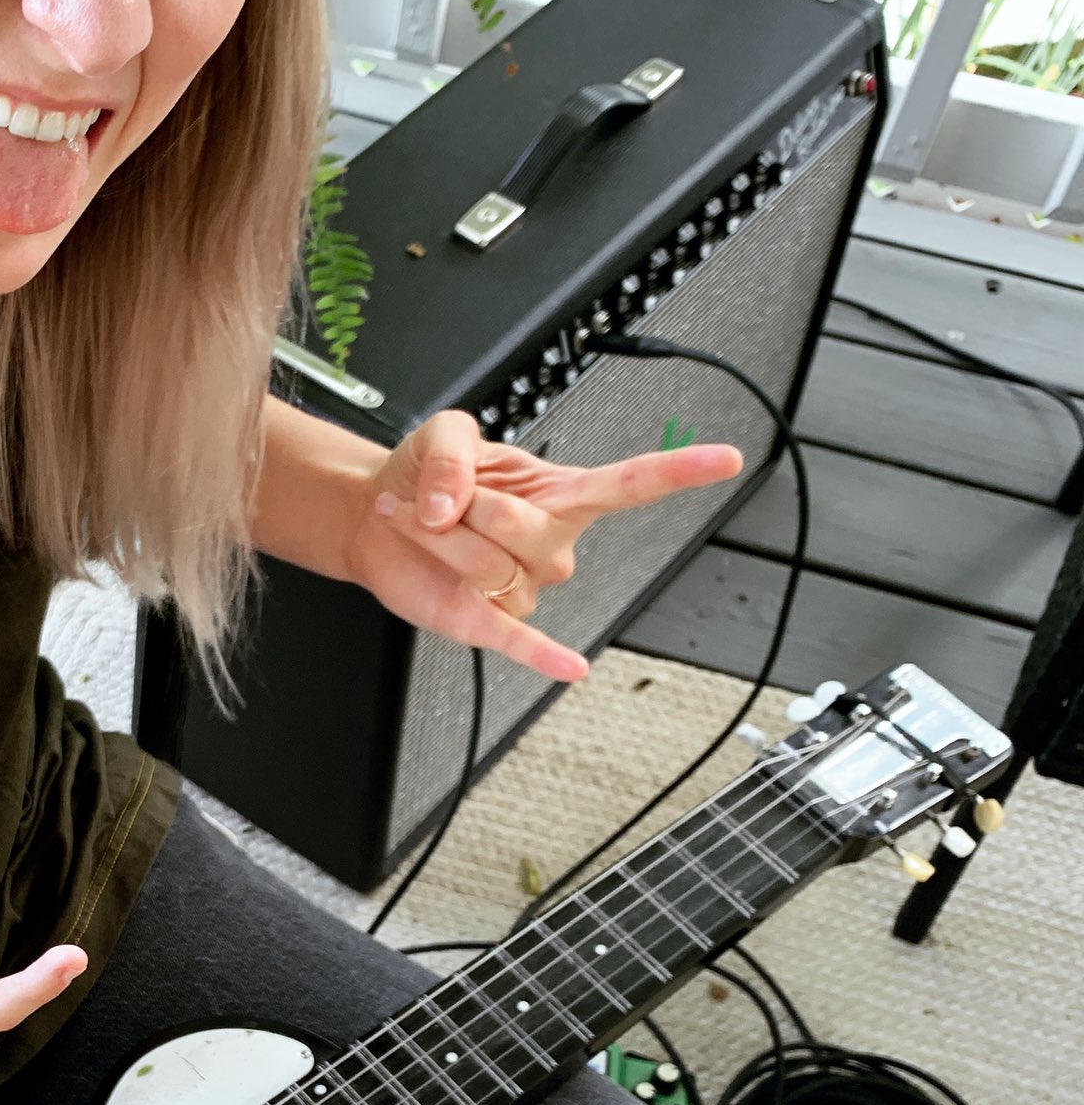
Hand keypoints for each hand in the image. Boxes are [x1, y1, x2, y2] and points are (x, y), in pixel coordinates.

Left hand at [345, 410, 743, 680]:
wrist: (377, 517)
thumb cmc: (425, 477)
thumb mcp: (441, 436)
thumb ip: (454, 454)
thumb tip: (454, 502)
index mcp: (557, 493)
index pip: (631, 484)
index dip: (678, 469)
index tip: (726, 459)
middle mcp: (550, 543)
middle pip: (525, 529)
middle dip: (469, 508)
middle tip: (442, 499)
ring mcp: (521, 585)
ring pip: (492, 569)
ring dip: (445, 542)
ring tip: (428, 528)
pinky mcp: (487, 620)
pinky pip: (523, 644)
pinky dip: (546, 657)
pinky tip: (571, 668)